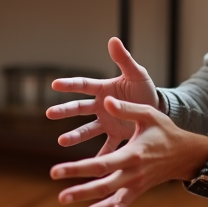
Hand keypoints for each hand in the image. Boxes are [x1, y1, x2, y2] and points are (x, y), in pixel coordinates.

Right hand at [47, 37, 160, 155]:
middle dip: (64, 111)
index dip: (69, 84)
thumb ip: (124, 59)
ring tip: (62, 141)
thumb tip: (113, 39)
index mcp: (104, 90)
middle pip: (79, 109)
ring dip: (75, 136)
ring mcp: (106, 122)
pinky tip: (88, 167)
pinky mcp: (116, 135)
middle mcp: (101, 106)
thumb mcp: (137, 74)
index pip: (83, 85)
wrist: (157, 109)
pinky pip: (105, 147)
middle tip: (50, 114)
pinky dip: (98, 157)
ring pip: (86, 130)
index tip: (54, 84)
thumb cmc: (144, 89)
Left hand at [50, 97, 207, 206]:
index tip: (57, 171)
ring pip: (112, 197)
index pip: (101, 165)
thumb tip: (105, 101)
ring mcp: (137, 183)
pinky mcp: (140, 189)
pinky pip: (126, 203)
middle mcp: (134, 172)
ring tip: (71, 205)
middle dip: (81, 192)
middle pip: (104, 186)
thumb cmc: (165, 130)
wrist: (186, 154)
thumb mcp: (148, 114)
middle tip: (60, 196)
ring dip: (93, 204)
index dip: (78, 169)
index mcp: (133, 154)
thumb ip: (126, 110)